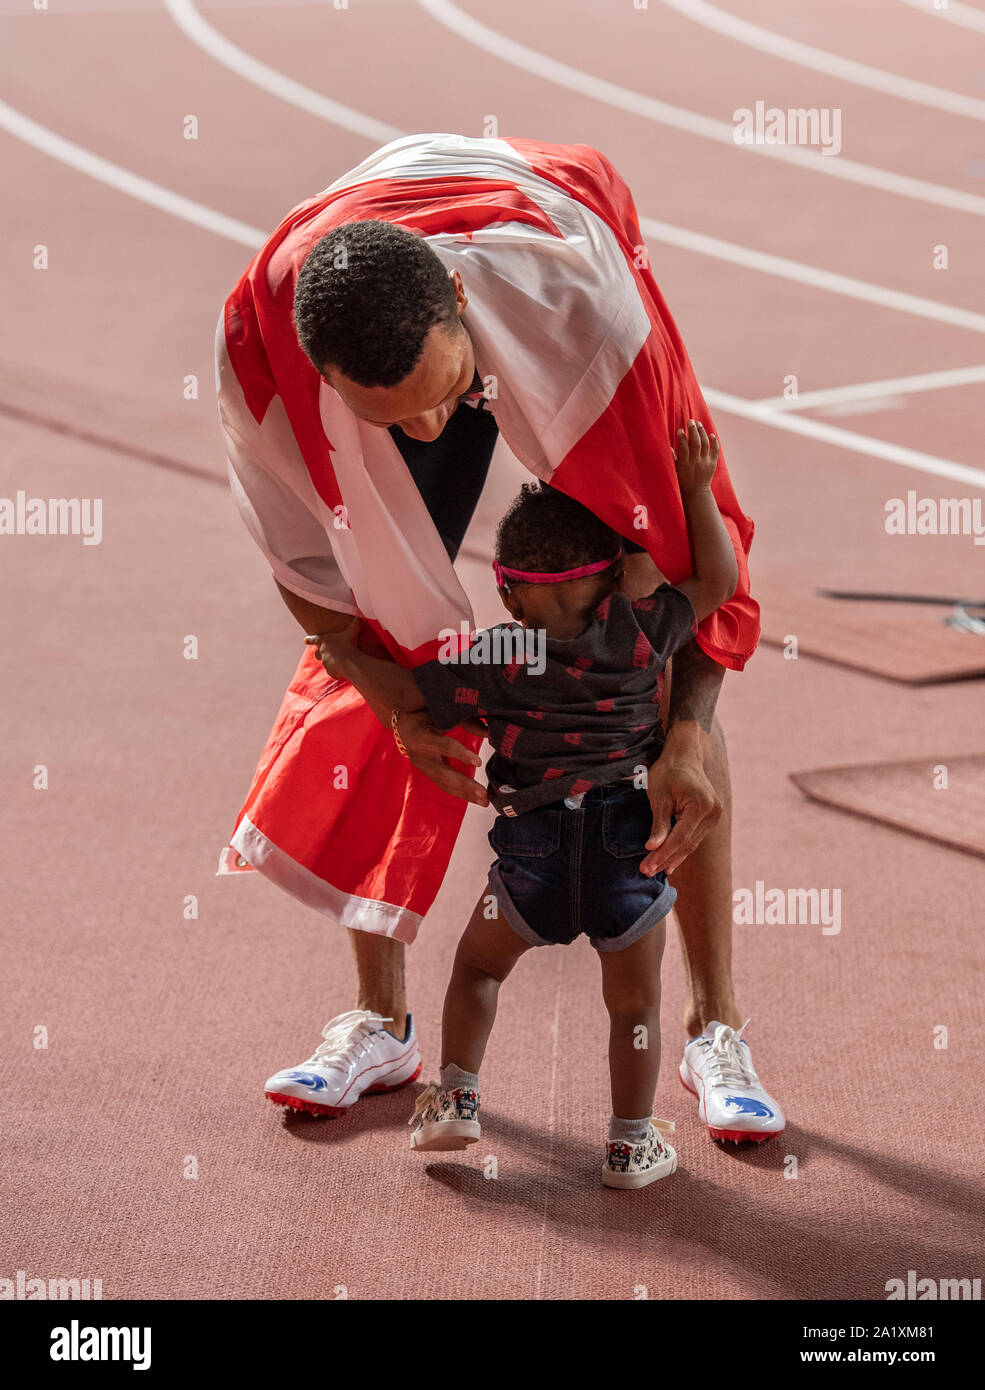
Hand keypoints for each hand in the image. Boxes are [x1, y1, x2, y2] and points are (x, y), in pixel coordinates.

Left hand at [305, 617, 360, 677]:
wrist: (348, 661)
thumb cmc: (348, 643)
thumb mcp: (352, 631)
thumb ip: (355, 624)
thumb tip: (360, 617)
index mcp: (323, 641)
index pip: (313, 639)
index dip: (309, 639)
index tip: (305, 640)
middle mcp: (322, 652)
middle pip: (317, 654)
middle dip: (320, 654)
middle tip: (324, 653)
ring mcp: (325, 663)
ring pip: (326, 663)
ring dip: (331, 662)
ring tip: (340, 662)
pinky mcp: (330, 672)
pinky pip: (333, 672)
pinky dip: (337, 671)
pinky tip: (344, 670)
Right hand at [395, 709, 489, 807]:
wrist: (402, 723)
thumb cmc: (423, 712)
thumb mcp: (442, 713)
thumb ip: (465, 721)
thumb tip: (489, 732)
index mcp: (422, 737)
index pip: (444, 746)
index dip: (461, 754)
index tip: (478, 762)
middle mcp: (420, 756)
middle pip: (444, 774)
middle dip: (465, 785)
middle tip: (484, 794)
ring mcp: (423, 767)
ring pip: (445, 784)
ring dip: (466, 794)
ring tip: (485, 801)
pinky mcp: (428, 773)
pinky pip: (445, 786)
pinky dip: (461, 793)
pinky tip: (476, 798)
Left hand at [640, 743, 721, 875]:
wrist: (684, 755)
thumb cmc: (668, 771)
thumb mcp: (659, 796)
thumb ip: (659, 824)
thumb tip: (652, 848)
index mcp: (702, 806)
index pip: (680, 837)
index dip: (662, 854)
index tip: (646, 866)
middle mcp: (713, 813)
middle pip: (686, 843)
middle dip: (665, 859)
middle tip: (646, 872)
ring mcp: (714, 816)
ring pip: (691, 843)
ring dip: (672, 857)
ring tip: (654, 870)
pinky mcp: (710, 818)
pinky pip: (693, 837)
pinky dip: (680, 849)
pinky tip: (669, 862)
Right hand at [674, 419, 719, 495]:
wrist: (696, 493)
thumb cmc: (683, 481)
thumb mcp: (674, 471)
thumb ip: (673, 458)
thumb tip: (669, 446)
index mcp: (685, 464)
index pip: (684, 446)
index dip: (682, 437)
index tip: (680, 430)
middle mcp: (696, 462)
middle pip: (696, 442)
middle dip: (693, 430)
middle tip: (690, 421)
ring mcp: (706, 462)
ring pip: (705, 444)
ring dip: (702, 432)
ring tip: (698, 424)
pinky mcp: (713, 463)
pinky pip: (715, 450)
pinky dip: (714, 441)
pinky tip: (711, 434)